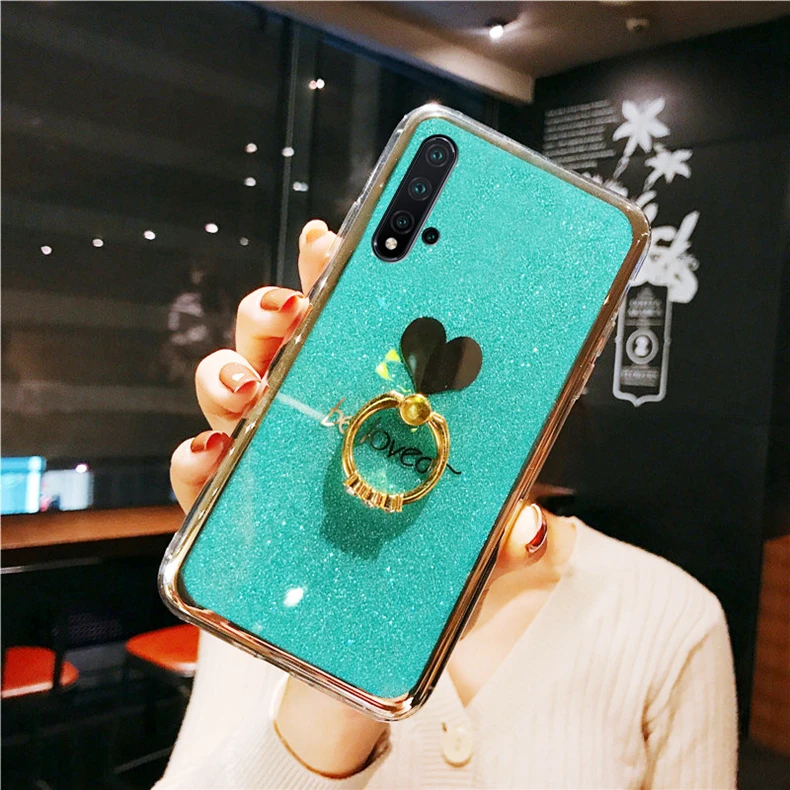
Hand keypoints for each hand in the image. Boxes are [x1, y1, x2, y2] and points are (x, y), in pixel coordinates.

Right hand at [169, 219, 548, 777]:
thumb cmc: (420, 584)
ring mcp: (273, 458)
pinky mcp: (235, 507)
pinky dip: (196, 457)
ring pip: (232, 388)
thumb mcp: (480, 559)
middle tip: (293, 309)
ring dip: (230, 372)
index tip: (342, 245)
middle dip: (276, 310)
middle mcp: (319, 419)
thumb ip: (514, 543)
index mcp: (379, 406)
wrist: (365, 652)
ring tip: (249, 386)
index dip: (342, 277)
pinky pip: (198, 471)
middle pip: (283, 341)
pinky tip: (213, 455)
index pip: (356, 325)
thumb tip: (532, 526)